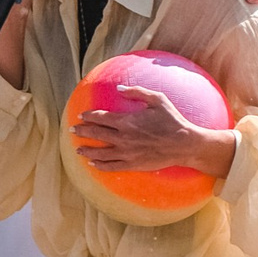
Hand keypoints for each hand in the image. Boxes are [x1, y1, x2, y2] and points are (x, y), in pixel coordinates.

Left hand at [73, 82, 233, 175]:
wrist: (184, 144)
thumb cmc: (173, 120)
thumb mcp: (158, 100)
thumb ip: (137, 92)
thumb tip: (119, 89)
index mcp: (127, 121)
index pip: (101, 118)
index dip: (89, 116)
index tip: (81, 115)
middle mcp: (123, 138)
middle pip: (97, 135)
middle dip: (83, 132)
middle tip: (73, 130)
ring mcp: (127, 153)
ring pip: (101, 153)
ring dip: (88, 151)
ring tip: (78, 150)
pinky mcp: (133, 164)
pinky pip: (112, 167)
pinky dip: (100, 166)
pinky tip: (93, 165)